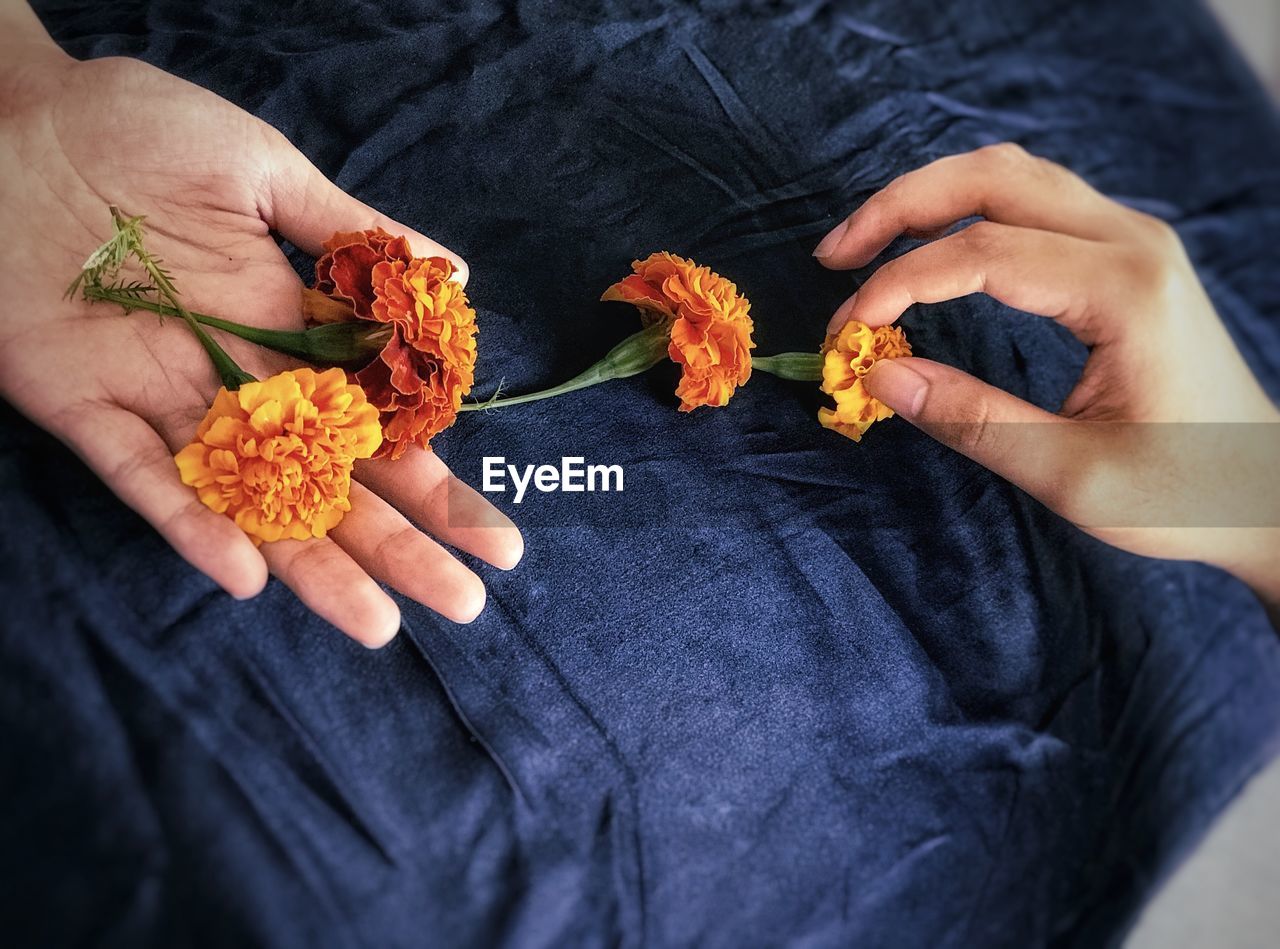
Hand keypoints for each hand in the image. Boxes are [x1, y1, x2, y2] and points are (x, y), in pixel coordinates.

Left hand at [0, 8, 521, 645]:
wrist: (9, 119)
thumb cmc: (136, 128)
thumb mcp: (262, 169)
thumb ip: (351, 230)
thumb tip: (456, 273)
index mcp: (289, 332)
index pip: (376, 430)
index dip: (433, 483)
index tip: (490, 534)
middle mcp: (239, 384)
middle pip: (329, 487)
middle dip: (399, 547)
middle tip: (464, 603)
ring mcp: (164, 402)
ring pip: (250, 506)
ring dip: (312, 567)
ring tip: (377, 624)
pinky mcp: (84, 407)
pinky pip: (142, 478)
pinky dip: (189, 524)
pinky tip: (245, 574)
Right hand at [815, 144, 1279, 610]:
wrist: (1267, 487)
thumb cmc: (1183, 490)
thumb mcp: (1071, 474)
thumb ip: (972, 420)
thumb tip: (879, 380)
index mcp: (1124, 291)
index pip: (981, 253)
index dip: (897, 285)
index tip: (845, 334)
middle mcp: (1131, 242)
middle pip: (993, 177)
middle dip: (900, 207)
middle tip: (834, 255)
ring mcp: (1132, 238)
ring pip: (1012, 174)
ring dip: (930, 198)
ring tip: (865, 245)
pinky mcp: (1125, 252)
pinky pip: (1034, 199)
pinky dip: (967, 210)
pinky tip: (930, 246)